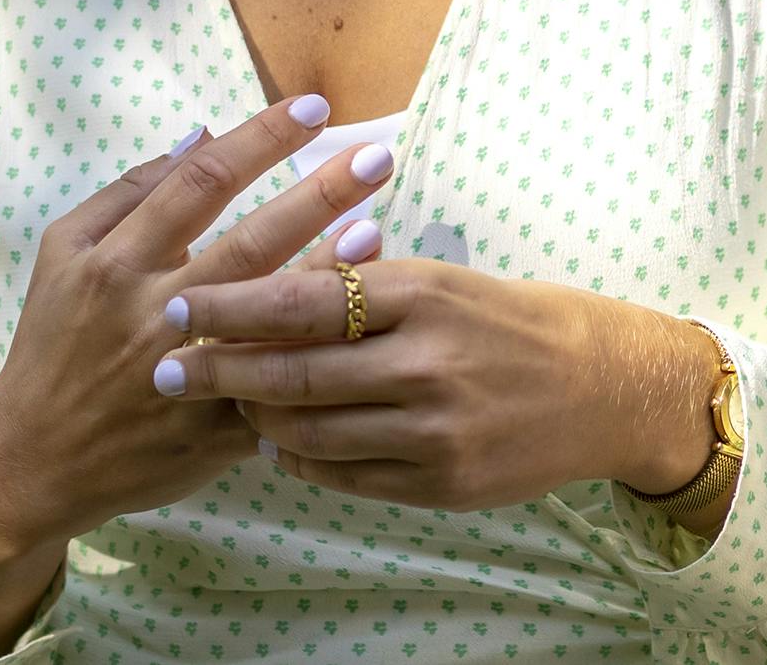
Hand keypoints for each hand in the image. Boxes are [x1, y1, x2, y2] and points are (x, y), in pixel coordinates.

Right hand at [0, 100, 397, 656]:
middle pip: (249, 241)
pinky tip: (359, 328)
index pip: (199, 181)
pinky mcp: (212, 430)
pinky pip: (276, 388)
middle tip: (377, 154)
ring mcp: (187, 375)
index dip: (260, 139)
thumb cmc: (53, 342)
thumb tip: (199, 135)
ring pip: (268, 316)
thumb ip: (128, 191)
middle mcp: (153, 313)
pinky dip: (316, 355)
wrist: (36, 460)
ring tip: (378, 229)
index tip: (314, 108)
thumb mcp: (62, 253)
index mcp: (117, 262)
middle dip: (317, 194)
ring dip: (326, 271)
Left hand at [156, 254, 725, 518]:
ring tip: (226, 404)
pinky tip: (283, 444)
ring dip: (256, 419)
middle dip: (217, 371)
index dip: (231, 307)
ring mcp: (435, 430)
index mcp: (424, 295)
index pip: (304, 299)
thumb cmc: (512, 321)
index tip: (176, 307)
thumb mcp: (444, 282)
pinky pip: (345, 476)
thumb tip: (274, 281)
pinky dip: (303, 460)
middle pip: (295, 372)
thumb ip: (366, 285)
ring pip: (311, 432)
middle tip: (162, 370)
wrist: (604, 388)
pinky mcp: (441, 484)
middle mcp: (428, 363)